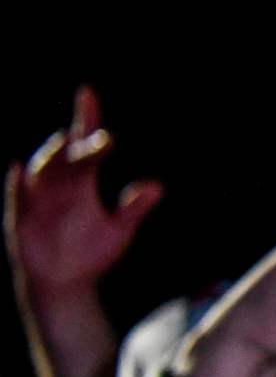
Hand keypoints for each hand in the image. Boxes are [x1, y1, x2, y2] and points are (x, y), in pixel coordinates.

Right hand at [6, 88, 163, 302]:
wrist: (67, 282)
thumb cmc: (91, 250)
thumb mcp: (118, 230)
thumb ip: (133, 208)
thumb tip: (156, 187)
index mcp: (82, 181)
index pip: (84, 144)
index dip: (85, 118)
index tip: (87, 94)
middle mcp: (59, 185)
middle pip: (67, 157)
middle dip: (79, 145)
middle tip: (98, 136)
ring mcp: (39, 201)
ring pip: (42, 173)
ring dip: (51, 158)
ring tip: (64, 143)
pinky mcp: (22, 220)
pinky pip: (17, 199)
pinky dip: (17, 186)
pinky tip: (19, 171)